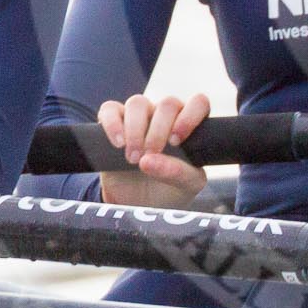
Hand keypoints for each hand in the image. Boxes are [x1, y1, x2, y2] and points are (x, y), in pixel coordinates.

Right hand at [95, 93, 209, 207]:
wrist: (138, 204)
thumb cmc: (169, 190)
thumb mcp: (186, 186)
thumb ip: (178, 173)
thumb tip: (149, 160)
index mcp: (189, 126)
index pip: (198, 103)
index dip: (190, 117)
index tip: (176, 141)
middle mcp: (166, 117)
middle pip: (167, 104)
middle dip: (158, 132)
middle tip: (150, 156)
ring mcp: (140, 117)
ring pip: (138, 103)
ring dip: (135, 130)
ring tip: (133, 158)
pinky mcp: (114, 123)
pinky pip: (110, 109)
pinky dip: (112, 124)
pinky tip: (118, 144)